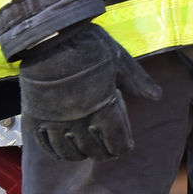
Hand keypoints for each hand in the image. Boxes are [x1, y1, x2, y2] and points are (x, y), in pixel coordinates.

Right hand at [18, 21, 161, 160]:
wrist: (50, 39)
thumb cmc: (90, 47)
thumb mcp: (120, 60)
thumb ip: (137, 82)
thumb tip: (156, 96)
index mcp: (104, 110)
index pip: (116, 142)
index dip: (122, 147)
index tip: (124, 145)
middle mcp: (79, 122)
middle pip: (94, 151)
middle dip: (104, 153)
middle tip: (108, 151)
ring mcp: (55, 123)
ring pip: (70, 152)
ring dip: (81, 154)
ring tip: (87, 151)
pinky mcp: (35, 119)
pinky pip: (46, 146)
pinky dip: (57, 151)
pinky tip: (62, 150)